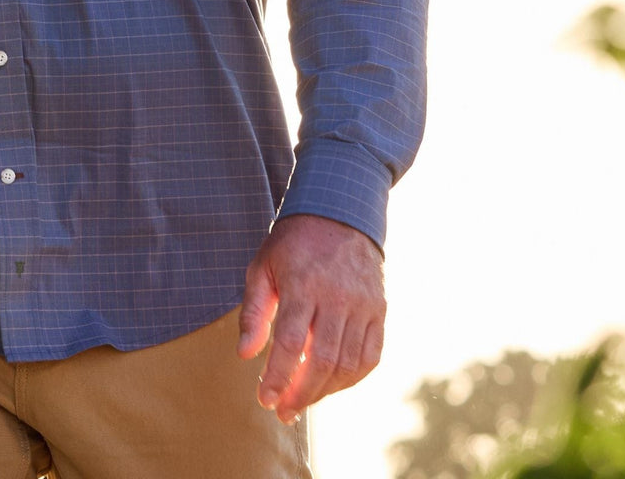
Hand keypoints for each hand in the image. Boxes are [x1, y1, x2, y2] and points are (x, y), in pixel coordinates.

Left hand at [237, 213, 385, 423]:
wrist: (339, 214)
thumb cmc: (293, 244)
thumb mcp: (262, 266)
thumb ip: (253, 311)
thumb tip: (245, 355)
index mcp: (303, 283)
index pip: (290, 342)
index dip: (278, 377)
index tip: (266, 400)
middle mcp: (337, 296)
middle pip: (321, 360)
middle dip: (300, 393)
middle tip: (282, 410)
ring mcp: (363, 305)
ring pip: (348, 364)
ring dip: (324, 391)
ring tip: (302, 400)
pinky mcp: (379, 310)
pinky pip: (370, 357)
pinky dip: (351, 379)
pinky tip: (331, 385)